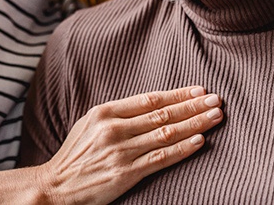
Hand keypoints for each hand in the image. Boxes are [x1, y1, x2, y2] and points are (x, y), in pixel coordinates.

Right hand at [37, 86, 222, 204]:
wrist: (57, 185)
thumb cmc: (75, 153)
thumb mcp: (89, 123)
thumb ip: (117, 114)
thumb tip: (151, 105)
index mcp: (104, 112)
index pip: (150, 99)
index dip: (177, 93)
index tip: (198, 89)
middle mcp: (114, 128)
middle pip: (162, 114)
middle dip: (193, 105)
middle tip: (216, 99)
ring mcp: (121, 151)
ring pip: (166, 133)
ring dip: (195, 123)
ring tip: (215, 116)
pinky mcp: (126, 173)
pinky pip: (160, 158)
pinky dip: (183, 149)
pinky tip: (200, 141)